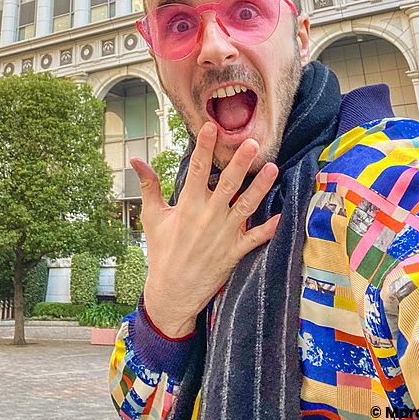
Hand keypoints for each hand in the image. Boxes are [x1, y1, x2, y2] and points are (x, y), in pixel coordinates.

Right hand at [130, 122, 279, 338]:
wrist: (171, 292)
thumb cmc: (161, 251)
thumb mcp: (152, 217)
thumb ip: (149, 186)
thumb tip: (136, 159)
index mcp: (187, 206)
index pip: (198, 170)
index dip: (205, 147)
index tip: (212, 127)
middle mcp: (208, 217)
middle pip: (228, 184)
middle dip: (241, 162)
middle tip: (252, 142)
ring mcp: (224, 235)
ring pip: (246, 206)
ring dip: (261, 187)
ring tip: (273, 168)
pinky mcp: (234, 252)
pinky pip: (255, 238)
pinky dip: (269, 227)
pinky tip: (283, 214)